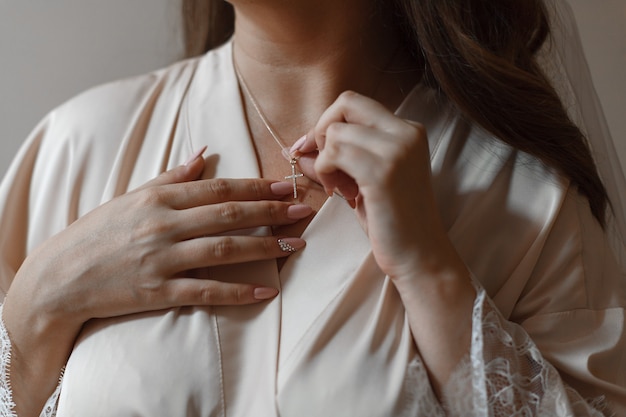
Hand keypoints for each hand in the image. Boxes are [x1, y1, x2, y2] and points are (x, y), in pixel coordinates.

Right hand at [5, 151, 309, 330]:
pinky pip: (205, 290)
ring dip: (264, 247)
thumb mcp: (134, 195)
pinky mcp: (158, 290)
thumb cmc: (101, 231)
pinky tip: (266, 291)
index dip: (256, 187)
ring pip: (223, 249)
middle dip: (270, 212)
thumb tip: (205, 153)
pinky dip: (238, 291)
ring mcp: (162, 258)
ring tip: (296, 244)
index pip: (219, 188)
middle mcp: (164, 224)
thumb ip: (173, 175)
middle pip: (228, 214)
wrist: (62, 275)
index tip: (286, 186)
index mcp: (160, 197)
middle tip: (303, 210)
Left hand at [293, 91, 464, 282]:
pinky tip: (339, 194)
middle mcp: (406, 133)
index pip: (355, 104)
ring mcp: (397, 150)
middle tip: (326, 166)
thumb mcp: (363, 182)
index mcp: (408, 131)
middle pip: (346, 103)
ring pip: (336, 132)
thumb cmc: (392, 220)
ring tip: (339, 188)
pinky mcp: (383, 172)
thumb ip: (336, 160)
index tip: (315, 150)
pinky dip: (326, 172)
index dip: (329, 122)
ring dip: (325, 160)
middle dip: (323, 132)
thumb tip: (297, 148)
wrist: (419, 255)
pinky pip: (334, 154)